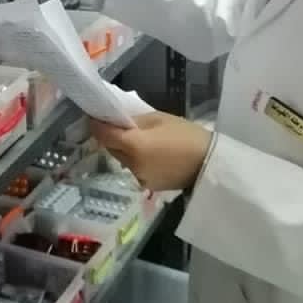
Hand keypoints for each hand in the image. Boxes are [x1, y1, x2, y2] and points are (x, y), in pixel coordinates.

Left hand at [90, 112, 212, 191]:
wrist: (209, 164)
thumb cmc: (187, 135)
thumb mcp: (160, 118)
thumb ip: (134, 120)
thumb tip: (117, 121)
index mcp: (134, 145)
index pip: (104, 135)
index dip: (96, 125)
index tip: (94, 116)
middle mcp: (131, 164)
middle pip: (111, 148)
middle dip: (111, 136)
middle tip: (116, 124)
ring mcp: (138, 177)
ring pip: (121, 159)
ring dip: (123, 149)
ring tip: (136, 139)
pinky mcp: (147, 185)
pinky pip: (133, 168)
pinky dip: (135, 160)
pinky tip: (149, 153)